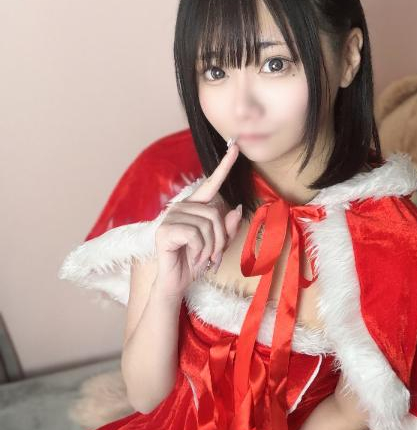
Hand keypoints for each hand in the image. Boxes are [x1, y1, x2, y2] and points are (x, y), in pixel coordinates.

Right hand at [154, 140, 242, 298]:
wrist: (176, 282)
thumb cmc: (194, 262)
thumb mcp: (217, 246)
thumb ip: (227, 229)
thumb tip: (237, 209)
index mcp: (194, 208)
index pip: (211, 184)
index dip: (224, 166)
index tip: (236, 148)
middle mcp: (181, 207)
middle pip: (215, 214)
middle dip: (220, 240)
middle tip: (214, 257)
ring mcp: (171, 217)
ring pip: (207, 226)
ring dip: (210, 248)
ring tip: (202, 259)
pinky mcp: (165, 230)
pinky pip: (195, 235)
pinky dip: (199, 251)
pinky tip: (192, 258)